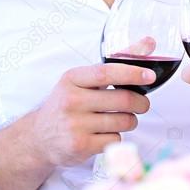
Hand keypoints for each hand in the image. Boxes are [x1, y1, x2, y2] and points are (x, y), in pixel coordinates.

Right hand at [31, 61, 151, 168]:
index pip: (107, 73)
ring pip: (123, 121)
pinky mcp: (80, 146)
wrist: (39, 137)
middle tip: (143, 104)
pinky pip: (115, 140)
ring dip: (130, 121)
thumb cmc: (68, 103)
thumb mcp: (82, 79)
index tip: (150, 76)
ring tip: (120, 119)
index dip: (132, 73)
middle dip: (141, 103)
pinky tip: (105, 133)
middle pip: (122, 100)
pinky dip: (116, 137)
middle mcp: (71, 101)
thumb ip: (116, 62)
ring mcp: (75, 125)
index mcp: (72, 79)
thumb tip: (149, 43)